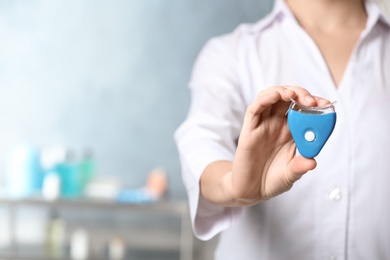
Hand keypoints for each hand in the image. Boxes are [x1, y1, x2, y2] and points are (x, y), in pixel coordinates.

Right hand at [223, 86, 329, 205]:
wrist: (251, 191)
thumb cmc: (272, 180)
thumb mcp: (291, 175)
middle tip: (310, 101)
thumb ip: (300, 167)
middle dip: (300, 94)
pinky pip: (254, 109)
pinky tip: (275, 96)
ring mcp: (262, 126)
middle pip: (287, 99)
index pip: (302, 110)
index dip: (314, 103)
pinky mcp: (249, 130)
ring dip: (282, 91)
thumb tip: (312, 162)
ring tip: (292, 95)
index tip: (325, 104)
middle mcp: (276, 125)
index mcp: (290, 132)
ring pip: (270, 98)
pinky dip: (264, 99)